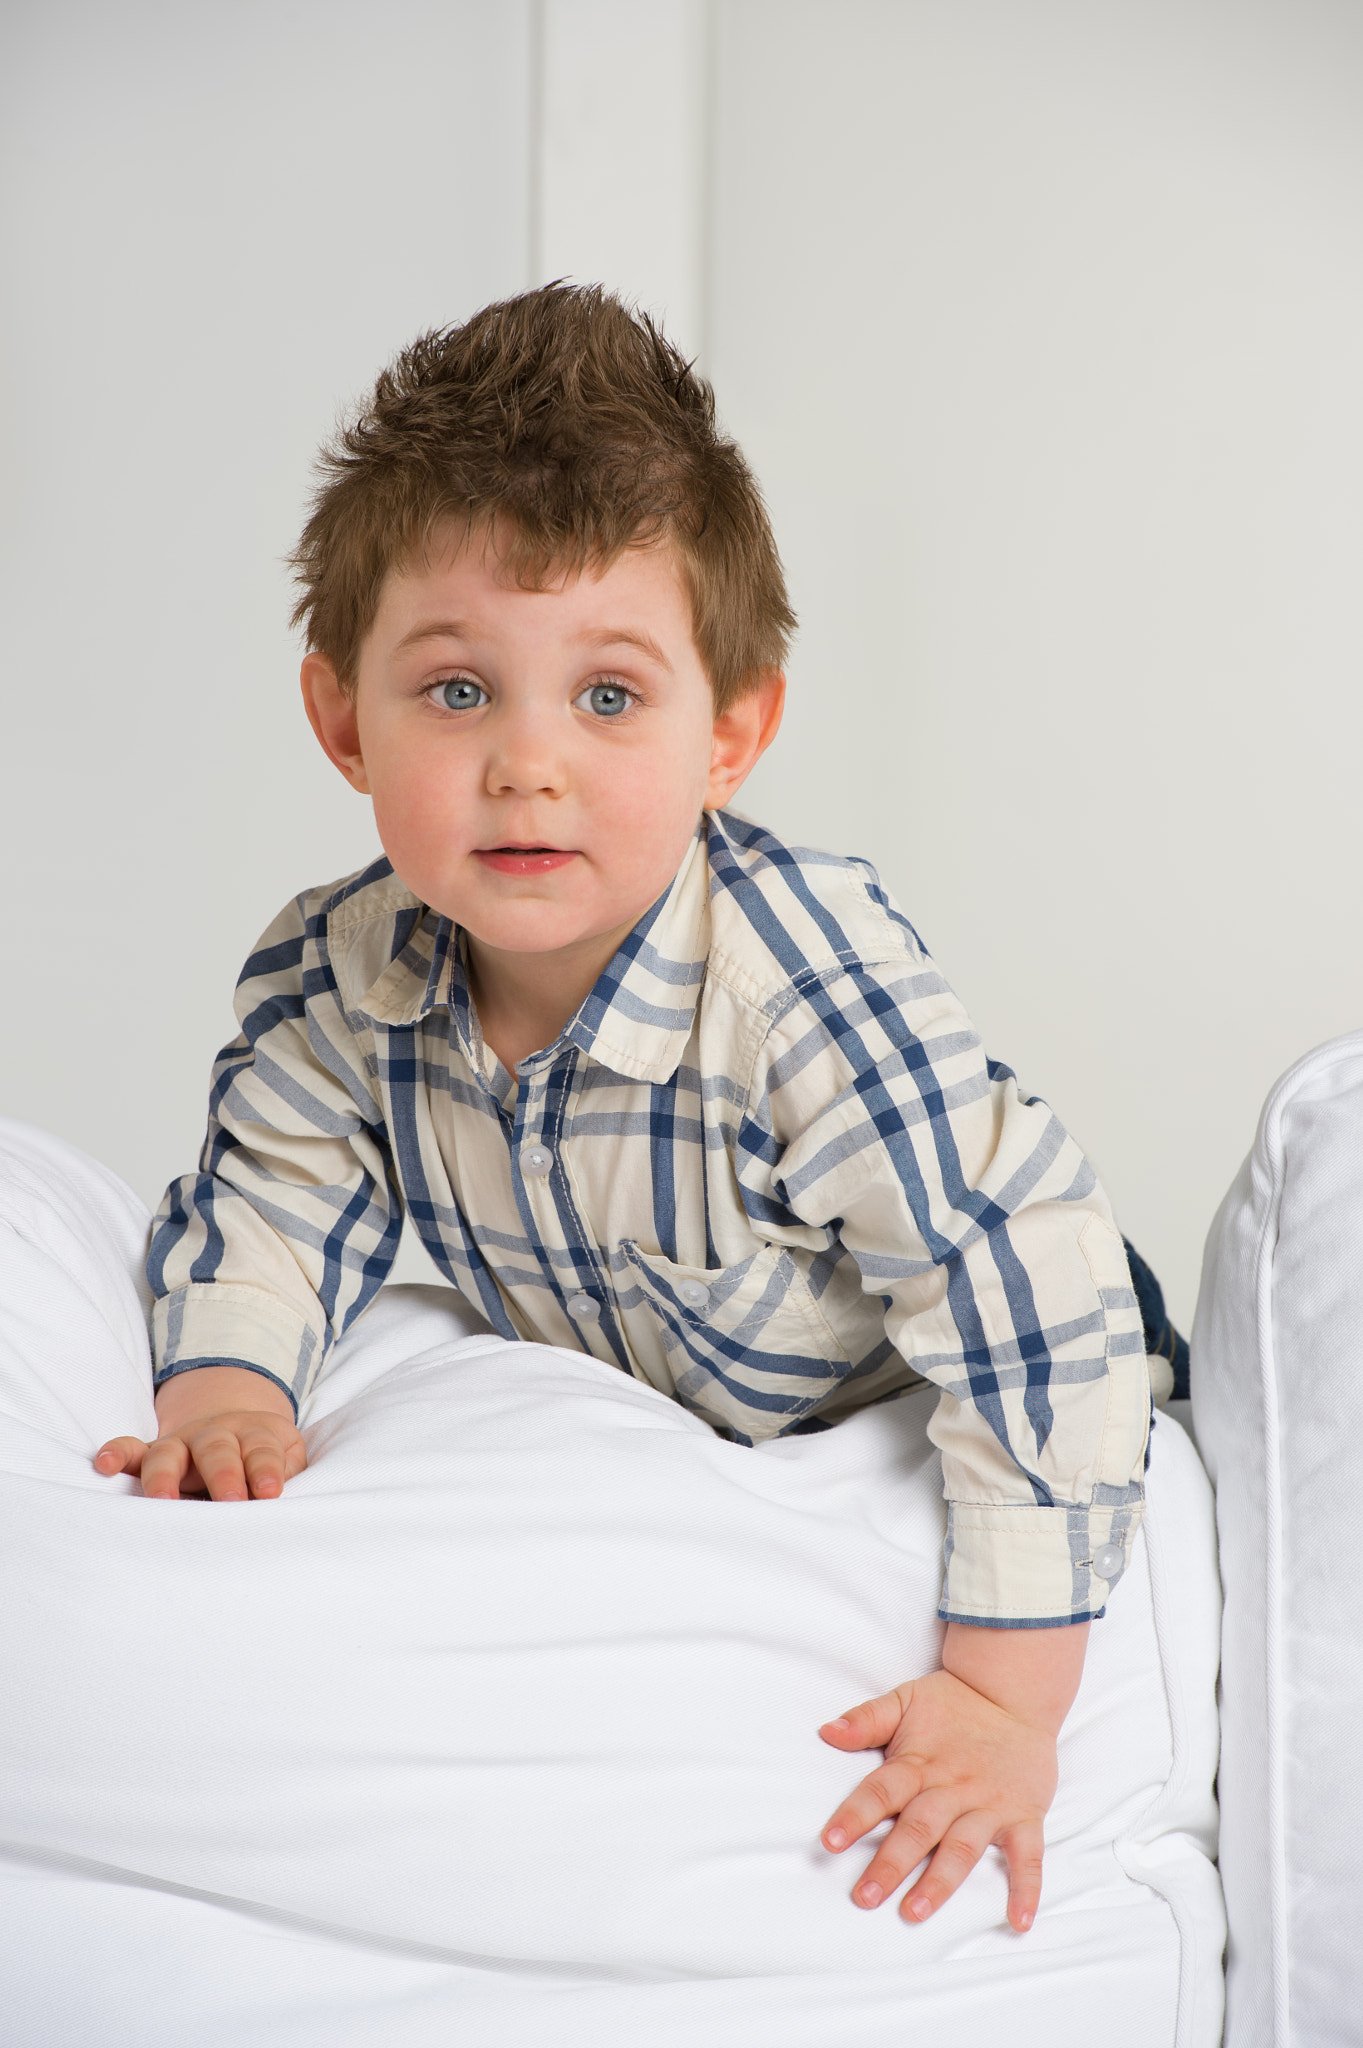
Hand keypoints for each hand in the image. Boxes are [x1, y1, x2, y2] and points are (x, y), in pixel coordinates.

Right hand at [94, 1365, 305, 1500]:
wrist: (238, 1428)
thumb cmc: (265, 1457)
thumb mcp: (288, 1458)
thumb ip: (287, 1476)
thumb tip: (280, 1504)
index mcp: (255, 1433)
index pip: (261, 1450)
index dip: (266, 1470)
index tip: (271, 1493)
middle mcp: (216, 1434)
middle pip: (217, 1449)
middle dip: (223, 1475)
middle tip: (231, 1501)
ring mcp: (181, 1442)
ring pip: (169, 1452)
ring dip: (165, 1475)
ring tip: (162, 1500)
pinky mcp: (153, 1452)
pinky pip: (130, 1448)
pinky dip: (116, 1453)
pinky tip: (103, 1465)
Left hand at [818, 1622, 1087, 1931]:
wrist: (1013, 1691)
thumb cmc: (953, 1703)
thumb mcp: (905, 1701)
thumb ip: (866, 1719)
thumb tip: (826, 1731)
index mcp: (919, 1762)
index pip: (881, 1791)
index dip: (855, 1815)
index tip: (829, 1842)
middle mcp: (953, 1787)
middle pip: (918, 1828)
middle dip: (890, 1864)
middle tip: (864, 1897)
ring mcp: (990, 1804)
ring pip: (963, 1846)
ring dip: (940, 1881)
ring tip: (915, 1910)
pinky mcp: (1024, 1815)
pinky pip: (1028, 1855)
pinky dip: (1027, 1888)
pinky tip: (1019, 1920)